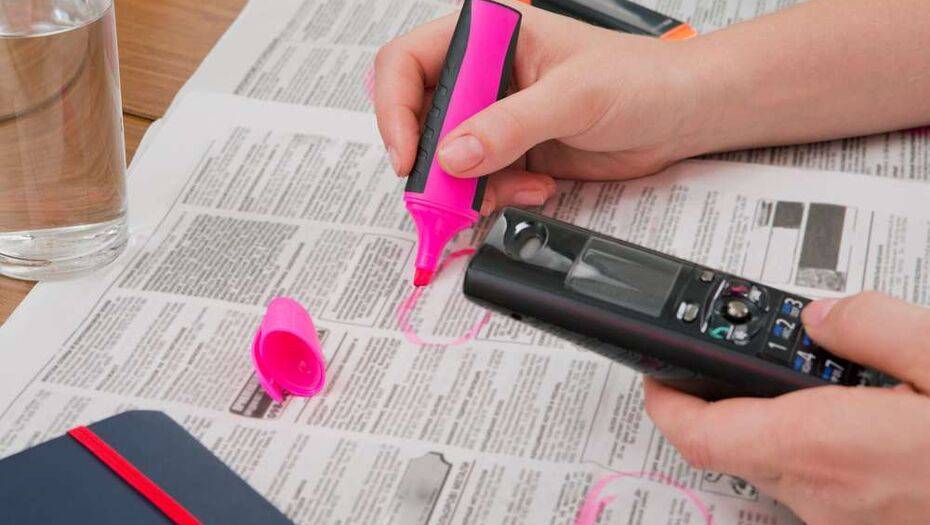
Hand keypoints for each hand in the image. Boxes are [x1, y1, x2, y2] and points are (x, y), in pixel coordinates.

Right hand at [373, 1, 706, 213]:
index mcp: (491, 34)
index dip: (395, 110)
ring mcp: (496, 116)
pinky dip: (497, 195)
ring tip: (515, 187)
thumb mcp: (573, 97)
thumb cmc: (640, 79)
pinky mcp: (512, 151)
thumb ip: (510, 125)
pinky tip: (535, 186)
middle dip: (433, 160)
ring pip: (447, 159)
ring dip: (469, 185)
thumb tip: (452, 154)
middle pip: (420, 118)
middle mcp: (485, 73)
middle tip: (449, 194)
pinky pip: (479, 182)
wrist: (681, 114)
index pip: (409, 63)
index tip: (410, 156)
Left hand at [644, 291, 929, 523]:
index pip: (701, 433)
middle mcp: (824, 496)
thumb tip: (823, 317)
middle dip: (737, 397)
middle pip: (739, 443)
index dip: (665, 401)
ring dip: (792, 422)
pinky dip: (829, 449)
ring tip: (836, 379)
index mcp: (827, 447)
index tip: (657, 369)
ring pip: (785, 465)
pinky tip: (873, 421)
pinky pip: (826, 485)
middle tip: (758, 354)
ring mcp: (847, 523)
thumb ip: (874, 327)